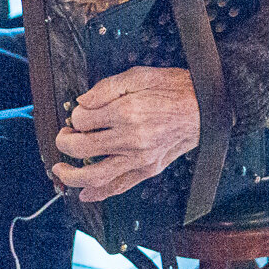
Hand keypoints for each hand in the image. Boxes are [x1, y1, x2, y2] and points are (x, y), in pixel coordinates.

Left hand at [50, 66, 199, 201]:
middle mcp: (131, 137)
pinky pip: (119, 186)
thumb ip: (107, 87)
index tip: (80, 113)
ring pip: (94, 175)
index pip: (83, 119)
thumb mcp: (141, 74)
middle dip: (64, 142)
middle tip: (64, 136)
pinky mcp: (148, 169)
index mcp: (127, 110)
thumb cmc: (177, 88)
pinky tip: (84, 193)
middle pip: (81, 147)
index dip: (76, 115)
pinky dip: (99, 193)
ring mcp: (140, 157)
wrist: (207, 107)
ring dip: (71, 175)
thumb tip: (82, 102)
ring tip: (61, 170)